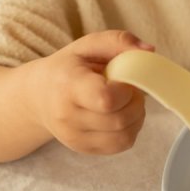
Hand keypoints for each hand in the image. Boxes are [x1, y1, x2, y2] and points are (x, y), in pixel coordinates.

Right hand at [30, 30, 154, 154]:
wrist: (39, 95)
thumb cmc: (68, 68)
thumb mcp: (88, 45)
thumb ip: (119, 41)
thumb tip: (150, 51)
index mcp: (68, 85)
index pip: (106, 99)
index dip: (126, 91)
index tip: (123, 81)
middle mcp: (67, 117)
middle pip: (120, 120)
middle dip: (136, 103)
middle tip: (129, 90)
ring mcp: (74, 137)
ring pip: (124, 136)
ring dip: (137, 118)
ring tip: (127, 102)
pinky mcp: (83, 149)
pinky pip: (121, 145)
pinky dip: (130, 130)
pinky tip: (121, 115)